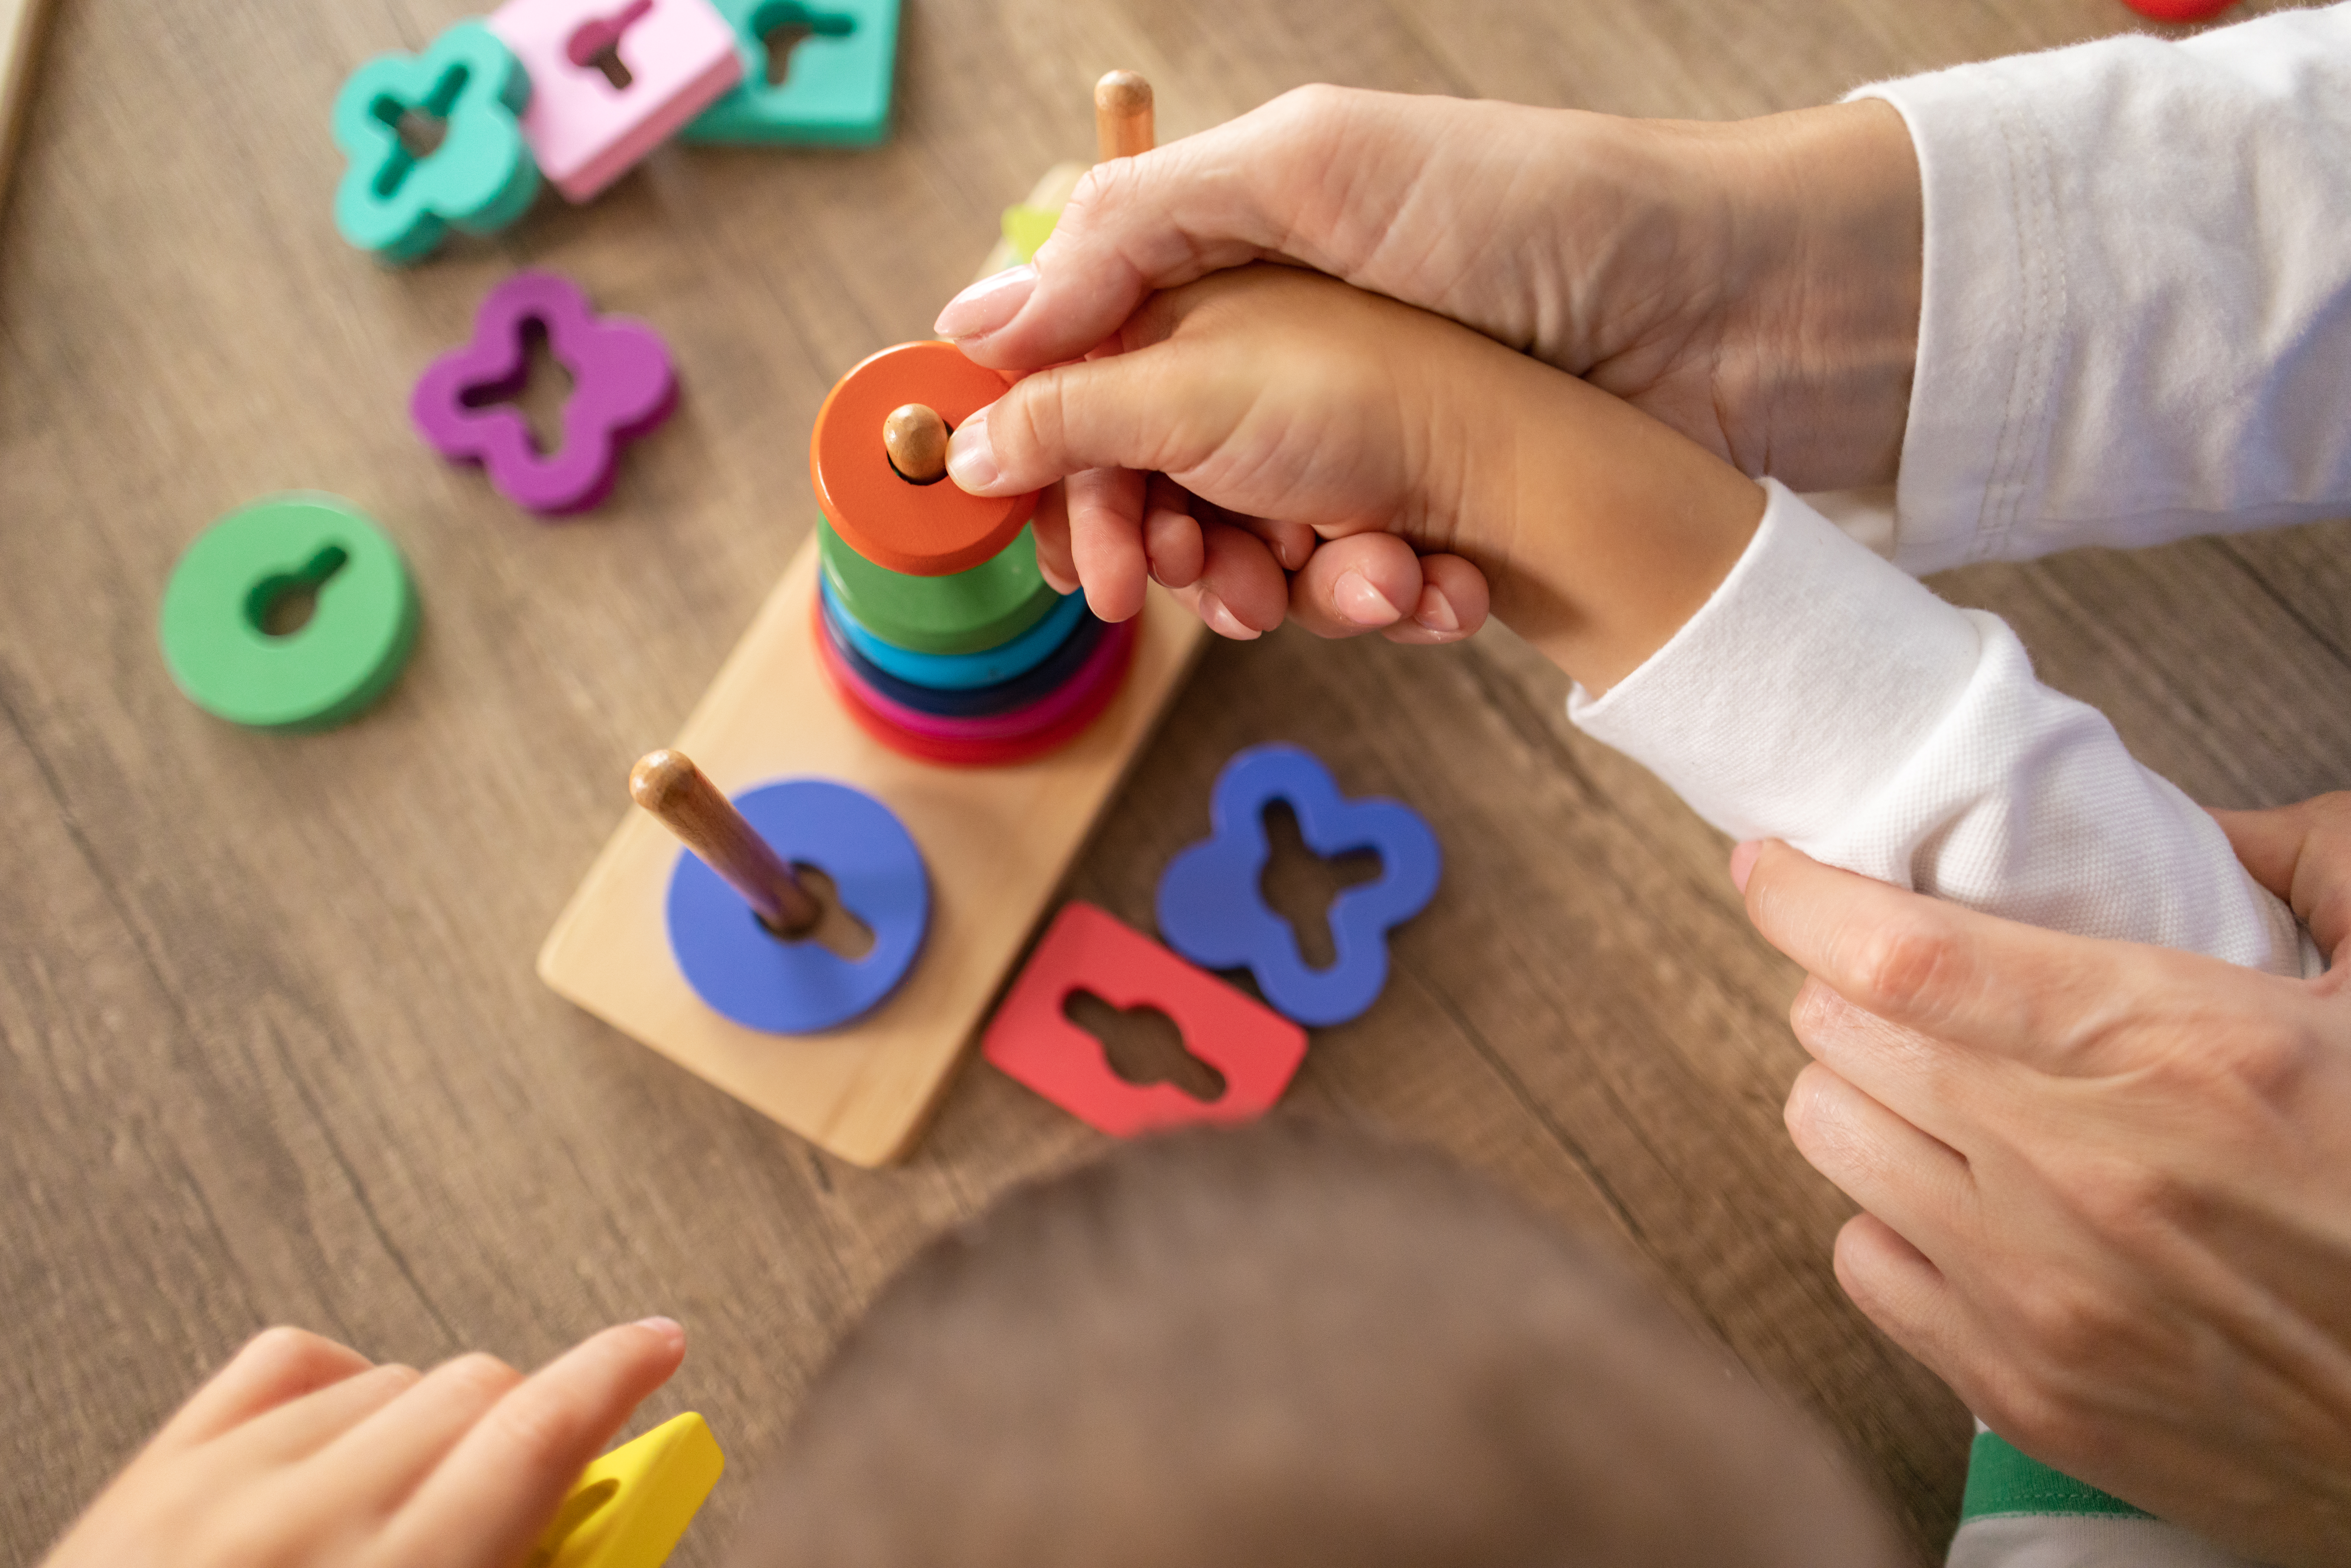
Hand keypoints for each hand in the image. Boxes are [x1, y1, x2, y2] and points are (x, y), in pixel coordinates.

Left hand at [40, 1319, 686, 1567]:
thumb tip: (591, 1534)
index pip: (541, 1427)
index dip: (621, 1372)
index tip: (657, 1347)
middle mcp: (304, 1524)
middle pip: (479, 1389)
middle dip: (524, 1436)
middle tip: (527, 1515)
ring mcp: (219, 1488)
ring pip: (394, 1376)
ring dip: (429, 1429)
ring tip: (413, 1518)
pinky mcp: (157, 1474)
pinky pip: (288, 1365)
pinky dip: (335, 1394)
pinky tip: (342, 1454)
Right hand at [938, 87, 1921, 493]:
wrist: (1722, 313)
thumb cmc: (1522, 211)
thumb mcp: (1306, 171)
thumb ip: (1128, 238)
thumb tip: (972, 324)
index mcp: (1228, 266)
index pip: (1079, 377)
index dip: (1047, 460)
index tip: (1051, 530)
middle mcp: (1274, 359)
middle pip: (1145, 484)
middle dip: (1155, 542)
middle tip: (1170, 578)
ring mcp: (1345, 444)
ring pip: (1240, 554)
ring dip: (1268, 584)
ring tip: (1342, 569)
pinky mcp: (1414, 512)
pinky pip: (1345, 587)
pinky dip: (1374, 597)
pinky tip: (1423, 578)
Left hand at [1734, 796, 2350, 1566]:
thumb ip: (2310, 869)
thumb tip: (2206, 826)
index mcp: (2175, 1055)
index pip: (1903, 955)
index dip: (1806, 896)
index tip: (1772, 865)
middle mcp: (2082, 1174)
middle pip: (1841, 1034)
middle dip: (1853, 990)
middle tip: (1907, 989)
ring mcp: (2041, 1293)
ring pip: (1831, 1136)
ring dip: (1863, 1096)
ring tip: (1937, 1091)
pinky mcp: (2026, 1388)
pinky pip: (1863, 1261)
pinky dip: (1889, 1219)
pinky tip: (1962, 1204)